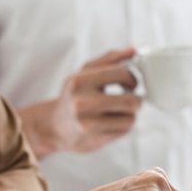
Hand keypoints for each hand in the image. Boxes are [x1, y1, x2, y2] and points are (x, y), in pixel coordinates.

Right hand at [19, 48, 141, 158]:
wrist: (55, 127)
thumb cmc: (74, 96)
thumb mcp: (85, 72)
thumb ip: (109, 59)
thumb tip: (133, 50)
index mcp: (79, 81)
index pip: (122, 74)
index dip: (133, 78)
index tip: (131, 83)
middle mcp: (82, 103)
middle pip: (131, 101)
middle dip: (136, 100)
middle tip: (130, 99)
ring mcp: (88, 124)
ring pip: (130, 119)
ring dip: (130, 114)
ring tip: (118, 111)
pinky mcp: (95, 141)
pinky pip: (124, 131)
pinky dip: (123, 125)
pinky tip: (112, 122)